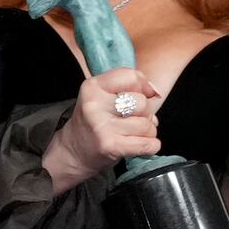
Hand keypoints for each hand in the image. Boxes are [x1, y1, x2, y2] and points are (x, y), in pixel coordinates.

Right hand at [55, 67, 163, 181]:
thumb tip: (156, 93)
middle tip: (130, 120)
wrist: (73, 151)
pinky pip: (148, 144)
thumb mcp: (103, 94)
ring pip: (147, 125)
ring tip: (131, 134)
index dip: (142, 87)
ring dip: (146, 132)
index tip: (138, 96)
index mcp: (93, 87)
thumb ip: (130, 86)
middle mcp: (94, 105)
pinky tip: (138, 145)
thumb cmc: (95, 120)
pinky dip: (150, 146)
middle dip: (145, 113)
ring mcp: (102, 126)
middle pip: (143, 103)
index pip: (132, 77)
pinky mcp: (111, 146)